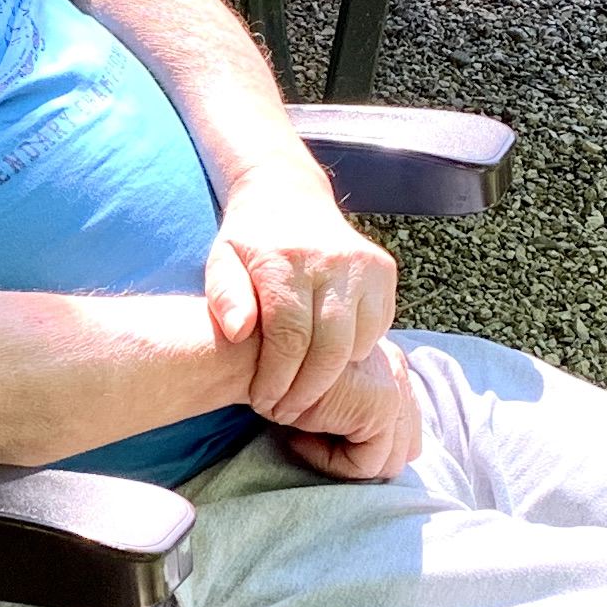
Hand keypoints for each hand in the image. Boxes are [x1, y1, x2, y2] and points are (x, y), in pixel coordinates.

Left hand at [204, 162, 398, 425]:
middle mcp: (333, 260)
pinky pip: (377, 331)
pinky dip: (353, 354)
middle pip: (330, 349)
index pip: (289, 337)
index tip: (262, 402)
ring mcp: (366, 265)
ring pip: (358, 346)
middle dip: (306, 390)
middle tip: (285, 410)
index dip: (277, 380)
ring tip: (302, 392)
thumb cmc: (250, 242)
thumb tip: (238, 332)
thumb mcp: (222, 262)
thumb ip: (224, 297)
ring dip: (331, 378)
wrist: (289, 196)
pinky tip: (325, 361)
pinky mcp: (385, 271)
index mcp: (287, 259)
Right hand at [275, 339, 421, 482]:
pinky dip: (330, 463)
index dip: (365, 443)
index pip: (404, 422)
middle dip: (363, 456)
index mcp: (387, 360)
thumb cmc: (268, 376)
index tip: (318, 433)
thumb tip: (368, 450)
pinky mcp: (380, 404)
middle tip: (314, 443)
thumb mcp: (318, 390)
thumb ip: (351, 405)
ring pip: (388, 460)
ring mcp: (393, 384)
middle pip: (407, 444)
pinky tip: (298, 439)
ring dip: (342, 459)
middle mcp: (396, 366)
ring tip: (301, 438)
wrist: (245, 358)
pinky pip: (366, 465)